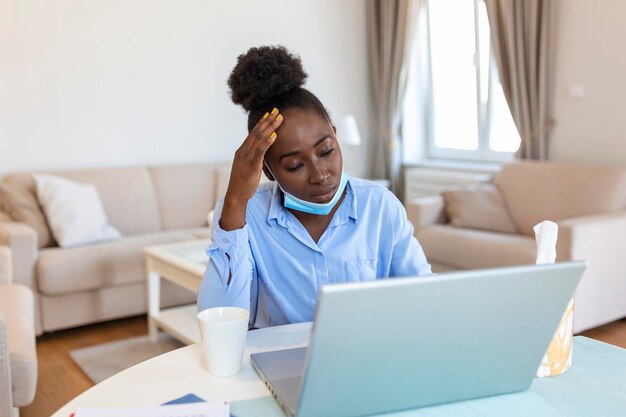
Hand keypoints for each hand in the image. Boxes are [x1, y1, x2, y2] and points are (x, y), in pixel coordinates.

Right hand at [221, 109, 282, 229]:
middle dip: (268, 120)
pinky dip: (267, 142)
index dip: (262, 122)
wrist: (236, 194)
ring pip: (259, 138)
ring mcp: (246, 157)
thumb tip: (263, 154)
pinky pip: (260, 151)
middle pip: (257, 132)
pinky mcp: (251, 165)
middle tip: (277, 110)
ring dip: (270, 127)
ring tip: (279, 118)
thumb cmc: (243, 182)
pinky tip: (274, 135)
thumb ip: (255, 158)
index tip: (270, 114)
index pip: (254, 133)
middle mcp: (243, 151)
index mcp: (243, 150)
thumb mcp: (249, 166)